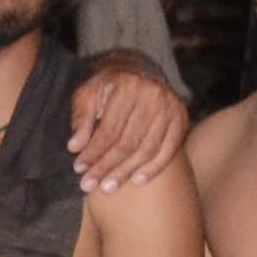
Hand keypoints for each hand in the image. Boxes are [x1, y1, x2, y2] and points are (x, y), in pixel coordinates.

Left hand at [62, 55, 189, 192]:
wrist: (140, 69)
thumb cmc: (109, 86)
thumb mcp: (89, 93)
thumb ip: (81, 118)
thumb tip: (75, 147)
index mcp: (128, 85)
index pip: (109, 128)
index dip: (94, 151)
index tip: (79, 169)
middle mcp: (153, 94)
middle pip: (128, 141)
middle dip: (107, 166)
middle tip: (89, 186)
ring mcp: (170, 107)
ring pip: (147, 148)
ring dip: (127, 172)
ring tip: (108, 187)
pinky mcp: (181, 118)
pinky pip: (169, 149)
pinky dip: (154, 167)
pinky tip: (138, 180)